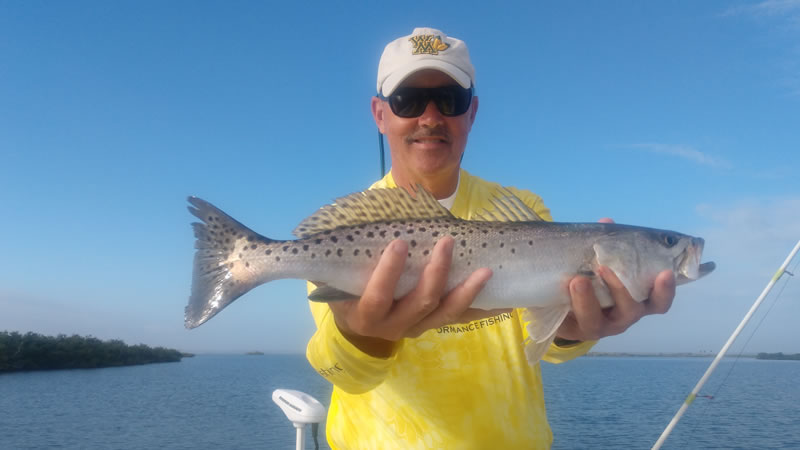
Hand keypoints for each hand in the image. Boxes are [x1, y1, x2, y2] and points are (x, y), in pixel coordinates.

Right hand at [328, 236, 492, 356]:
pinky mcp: (433, 325)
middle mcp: (392, 326)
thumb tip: (327, 226)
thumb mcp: (333, 277)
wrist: (357, 326)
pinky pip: (461, 319)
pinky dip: (482, 309)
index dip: (388, 272)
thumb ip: (333, 258)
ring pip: (445, 314)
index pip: (377, 296)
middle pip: (419, 304)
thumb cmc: (344, 289)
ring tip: (485, 271)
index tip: (398, 242)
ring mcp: (416, 327)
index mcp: (364, 313)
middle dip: (436, 273)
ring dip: (466, 292)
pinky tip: (504, 301)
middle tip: (446, 242)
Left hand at [555, 218, 676, 341]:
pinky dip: (577, 302)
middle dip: (623, 289)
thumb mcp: (599, 261)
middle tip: (605, 267)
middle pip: (636, 310)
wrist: (562, 306)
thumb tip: (607, 222)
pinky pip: (583, 320)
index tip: (666, 272)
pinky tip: (569, 286)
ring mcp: (604, 325)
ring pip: (604, 318)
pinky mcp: (582, 330)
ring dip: (590, 298)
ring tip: (579, 279)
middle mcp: (625, 314)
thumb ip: (606, 243)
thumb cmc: (591, 280)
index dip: (666, 289)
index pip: (659, 298)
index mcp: (638, 298)